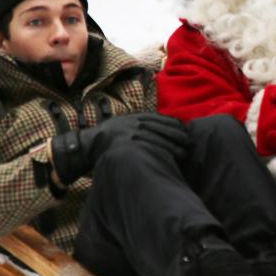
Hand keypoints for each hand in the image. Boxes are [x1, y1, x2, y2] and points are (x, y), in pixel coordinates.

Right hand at [50, 113, 189, 184]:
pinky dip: (160, 153)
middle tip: (189, 145)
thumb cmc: (110, 138)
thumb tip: (164, 127)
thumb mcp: (125, 124)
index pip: (162, 119)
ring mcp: (130, 134)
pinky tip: (169, 159)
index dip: (176, 126)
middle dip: (178, 137)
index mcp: (136, 117)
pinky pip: (147, 149)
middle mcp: (134, 123)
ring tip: (183, 154)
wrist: (87, 145)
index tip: (186, 132)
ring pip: (158, 139)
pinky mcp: (126, 146)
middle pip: (163, 128)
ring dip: (173, 147)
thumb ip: (141, 124)